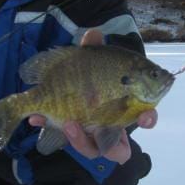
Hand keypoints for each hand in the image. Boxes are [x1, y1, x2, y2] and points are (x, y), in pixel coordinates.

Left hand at [28, 29, 157, 163]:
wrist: (68, 85)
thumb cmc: (93, 75)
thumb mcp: (93, 61)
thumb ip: (94, 50)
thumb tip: (93, 34)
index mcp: (127, 110)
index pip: (146, 119)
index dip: (148, 119)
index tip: (145, 115)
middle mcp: (112, 130)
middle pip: (118, 150)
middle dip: (112, 144)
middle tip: (100, 128)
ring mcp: (90, 137)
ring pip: (91, 150)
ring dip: (79, 140)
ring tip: (67, 123)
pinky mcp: (67, 135)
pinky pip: (61, 138)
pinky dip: (49, 125)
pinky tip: (36, 116)